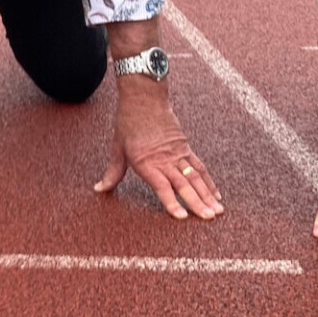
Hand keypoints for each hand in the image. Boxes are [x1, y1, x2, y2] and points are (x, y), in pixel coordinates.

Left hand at [93, 77, 221, 218]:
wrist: (144, 98)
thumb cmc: (129, 122)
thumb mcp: (117, 148)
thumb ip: (113, 172)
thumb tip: (99, 189)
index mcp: (146, 162)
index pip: (162, 187)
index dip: (172, 203)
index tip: (182, 217)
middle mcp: (164, 160)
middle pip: (184, 185)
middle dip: (197, 203)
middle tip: (208, 218)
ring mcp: (178, 154)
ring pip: (195, 177)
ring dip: (207, 195)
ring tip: (217, 211)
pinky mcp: (185, 147)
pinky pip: (199, 167)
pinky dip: (209, 182)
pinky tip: (216, 195)